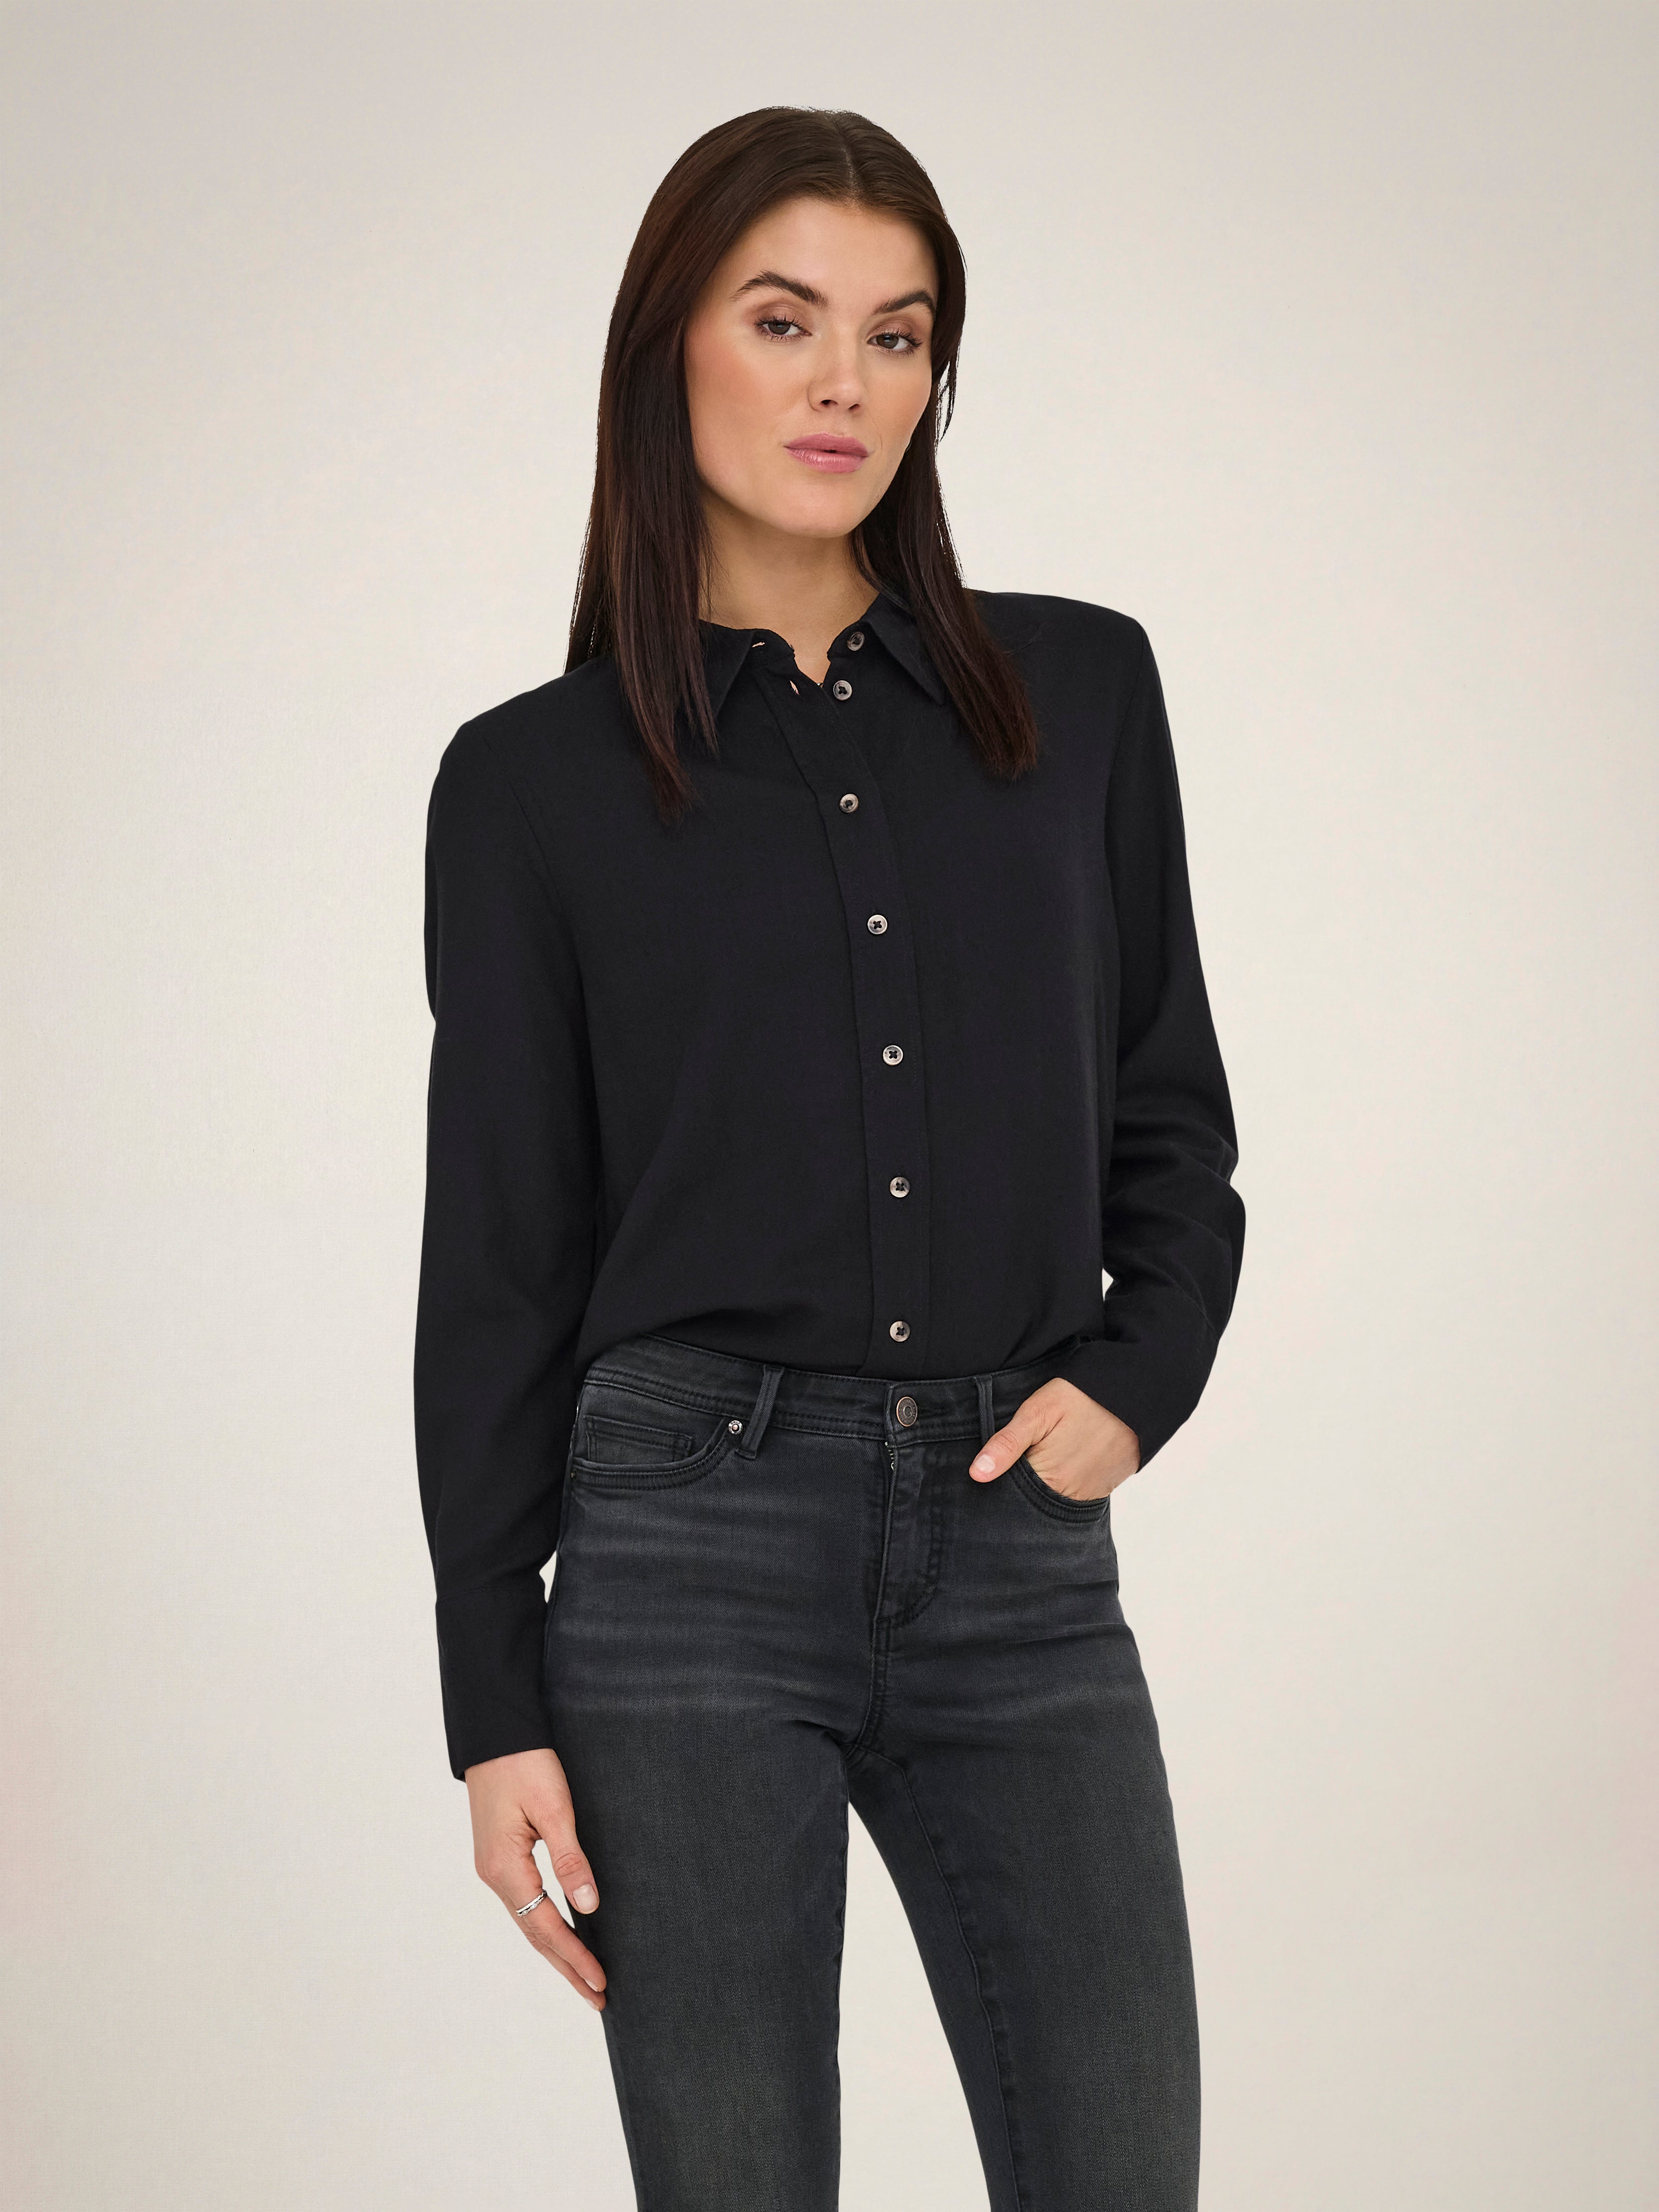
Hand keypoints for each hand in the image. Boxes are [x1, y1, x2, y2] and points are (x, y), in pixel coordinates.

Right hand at [464, 1746, 607, 2010]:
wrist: (494, 1732)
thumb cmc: (525, 1763)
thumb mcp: (554, 1808)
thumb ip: (570, 1859)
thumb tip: (588, 1908)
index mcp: (504, 1867)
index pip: (545, 1926)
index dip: (575, 1956)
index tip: (601, 1981)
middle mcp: (495, 1875)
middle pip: (535, 1934)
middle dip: (567, 1967)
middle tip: (598, 1997)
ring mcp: (495, 1867)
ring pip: (530, 1921)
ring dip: (558, 1951)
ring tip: (585, 1978)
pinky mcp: (501, 1855)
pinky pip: (526, 1902)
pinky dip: (547, 1926)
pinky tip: (562, 1935)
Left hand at [969, 1377, 1139, 1502]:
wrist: (1136, 1394)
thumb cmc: (1082, 1397)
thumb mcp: (1037, 1412)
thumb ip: (1006, 1444)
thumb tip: (976, 1475)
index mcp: (1048, 1479)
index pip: (1011, 1492)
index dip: (1002, 1476)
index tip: (999, 1462)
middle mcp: (1070, 1495)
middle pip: (1032, 1497)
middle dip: (1023, 1481)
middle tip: (1029, 1449)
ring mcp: (1090, 1493)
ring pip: (1054, 1495)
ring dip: (1046, 1480)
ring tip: (1050, 1449)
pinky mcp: (1105, 1486)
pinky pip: (1077, 1491)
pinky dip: (1067, 1479)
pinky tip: (1066, 1456)